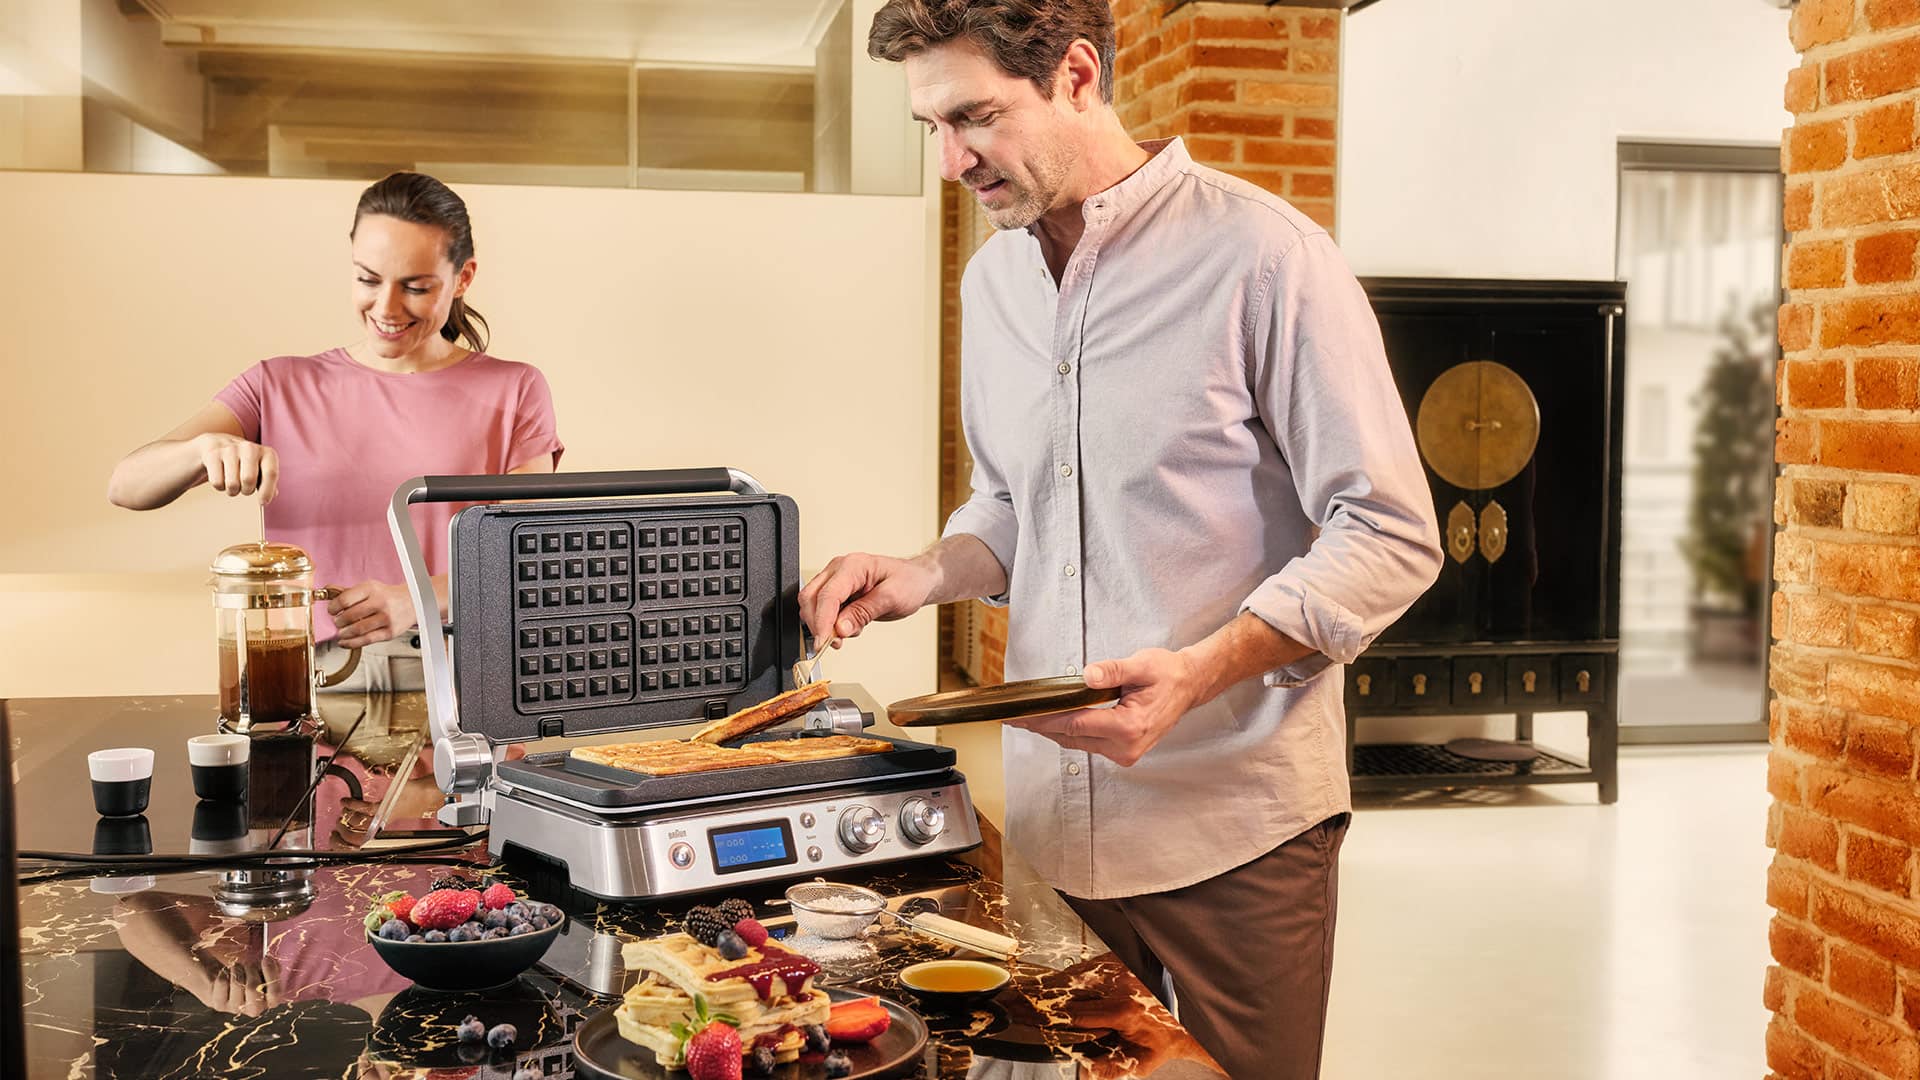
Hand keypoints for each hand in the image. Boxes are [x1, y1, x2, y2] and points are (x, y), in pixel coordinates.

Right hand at [194, 432, 278, 502]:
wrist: (218, 444)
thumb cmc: (244, 461)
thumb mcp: (261, 469)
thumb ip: (268, 482)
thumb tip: (273, 494)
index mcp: (267, 453)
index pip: (271, 473)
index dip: (267, 491)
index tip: (263, 502)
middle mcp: (250, 448)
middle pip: (248, 480)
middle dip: (246, 490)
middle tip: (244, 489)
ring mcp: (230, 449)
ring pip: (232, 484)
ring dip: (232, 490)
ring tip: (233, 483)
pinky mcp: (213, 454)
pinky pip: (217, 482)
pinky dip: (220, 486)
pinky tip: (222, 478)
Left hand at [326, 581, 419, 647]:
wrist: (414, 601)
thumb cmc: (388, 595)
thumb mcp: (369, 588)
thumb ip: (348, 591)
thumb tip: (327, 590)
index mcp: (371, 589)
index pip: (345, 599)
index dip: (333, 607)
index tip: (332, 611)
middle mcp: (380, 602)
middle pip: (350, 616)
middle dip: (338, 621)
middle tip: (337, 622)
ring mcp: (386, 618)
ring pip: (357, 629)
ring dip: (344, 633)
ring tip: (342, 632)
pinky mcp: (390, 632)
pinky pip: (366, 640)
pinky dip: (351, 643)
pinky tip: (345, 642)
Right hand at [797, 552, 937, 644]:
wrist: (916, 580)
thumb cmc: (908, 582)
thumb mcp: (892, 599)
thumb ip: (864, 612)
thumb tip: (840, 628)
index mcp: (853, 566)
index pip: (827, 595)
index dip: (822, 621)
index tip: (823, 642)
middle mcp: (839, 570)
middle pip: (810, 598)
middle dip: (818, 624)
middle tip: (835, 643)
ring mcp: (835, 580)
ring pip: (812, 606)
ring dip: (824, 626)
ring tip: (851, 632)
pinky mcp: (837, 592)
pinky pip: (823, 610)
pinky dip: (831, 625)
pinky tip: (851, 627)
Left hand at [1008, 649, 1205, 766]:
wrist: (1189, 686)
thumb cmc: (1167, 674)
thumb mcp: (1142, 665)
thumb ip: (1113, 670)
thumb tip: (1087, 676)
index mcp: (1130, 726)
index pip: (1076, 724)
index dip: (1046, 719)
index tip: (1022, 715)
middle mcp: (1127, 746)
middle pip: (1072, 738)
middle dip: (1042, 727)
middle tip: (1014, 718)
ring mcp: (1126, 753)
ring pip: (1078, 744)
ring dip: (1053, 732)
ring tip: (1027, 720)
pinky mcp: (1124, 752)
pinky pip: (1088, 744)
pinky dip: (1069, 733)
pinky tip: (1054, 723)